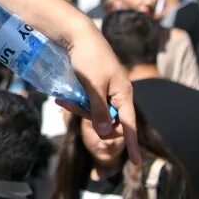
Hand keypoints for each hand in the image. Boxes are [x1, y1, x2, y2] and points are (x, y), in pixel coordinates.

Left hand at [61, 23, 140, 162]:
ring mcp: (107, 91)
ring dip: (78, 109)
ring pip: (96, 113)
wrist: (78, 35)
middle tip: (68, 104)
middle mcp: (119, 94)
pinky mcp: (96, 88)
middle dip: (89, 119)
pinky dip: (76, 103)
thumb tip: (106, 134)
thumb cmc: (89, 58)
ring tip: (62, 99)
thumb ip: (99, 110)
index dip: (132, 144)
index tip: (136, 163)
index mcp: (124, 94)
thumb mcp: (93, 86)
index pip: (130, 125)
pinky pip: (88, 104)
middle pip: (109, 121)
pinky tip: (62, 99)